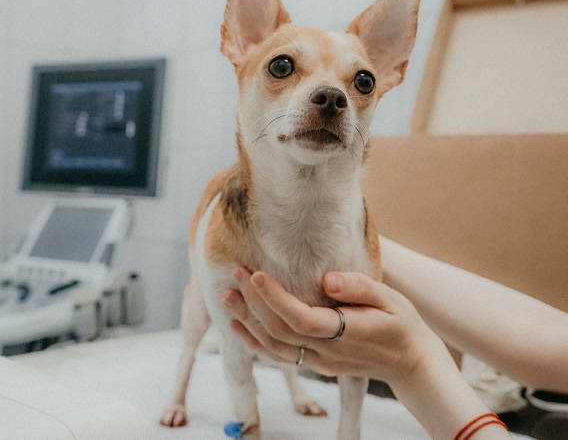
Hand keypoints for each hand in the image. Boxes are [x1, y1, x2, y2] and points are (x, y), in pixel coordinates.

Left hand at [222, 268, 445, 387]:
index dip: (275, 299)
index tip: (256, 275)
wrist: (410, 363)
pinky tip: (239, 327)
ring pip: (274, 348)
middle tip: (235, 272)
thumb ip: (360, 288)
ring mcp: (320, 363)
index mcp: (347, 333)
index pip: (301, 319)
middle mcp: (328, 353)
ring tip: (227, 297)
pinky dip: (255, 343)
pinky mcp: (315, 365)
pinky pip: (279, 357)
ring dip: (248, 322)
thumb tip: (327, 279)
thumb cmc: (402, 324)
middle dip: (253, 302)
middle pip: (280, 332)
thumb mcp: (392, 299)